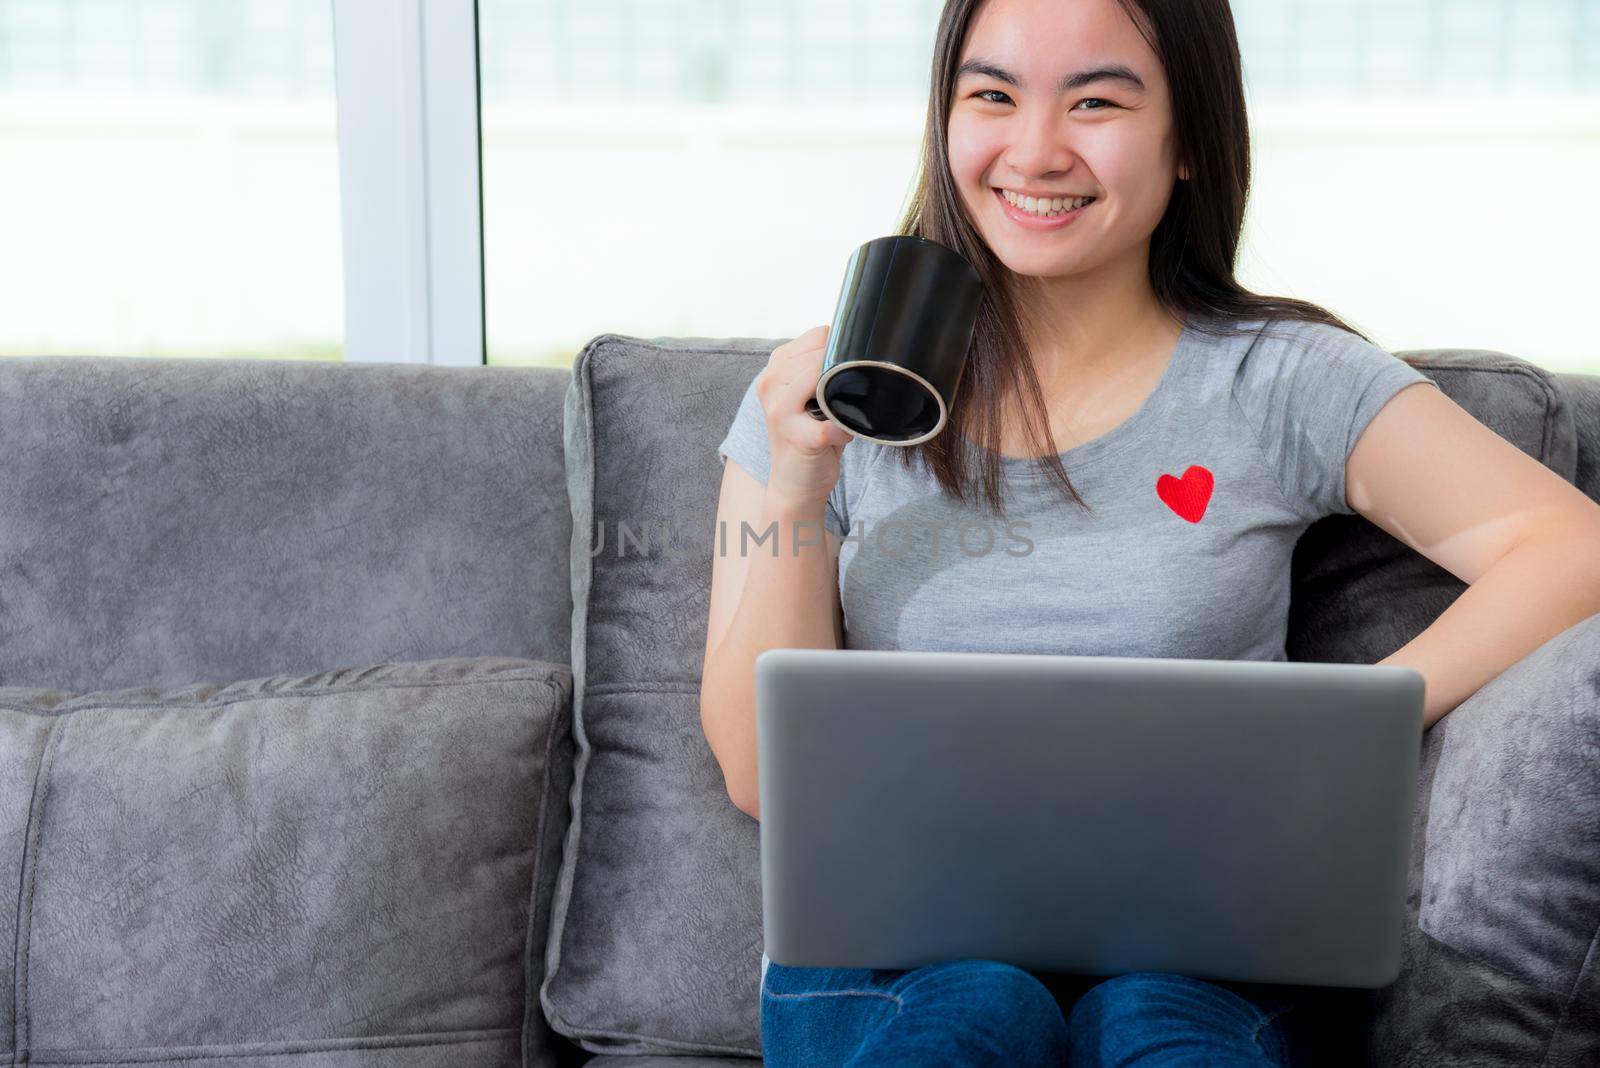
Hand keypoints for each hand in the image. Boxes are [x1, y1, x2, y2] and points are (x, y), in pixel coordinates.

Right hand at [755, 324, 855, 510]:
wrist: (794, 482)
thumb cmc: (809, 433)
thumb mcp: (806, 393)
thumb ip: (820, 366)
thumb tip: (860, 344)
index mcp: (774, 368)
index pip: (819, 336)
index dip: (840, 349)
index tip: (846, 370)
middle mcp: (769, 383)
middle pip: (824, 355)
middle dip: (844, 373)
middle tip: (843, 400)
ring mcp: (780, 410)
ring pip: (825, 378)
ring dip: (844, 400)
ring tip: (837, 417)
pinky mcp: (799, 437)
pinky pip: (836, 423)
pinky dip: (846, 431)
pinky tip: (839, 437)